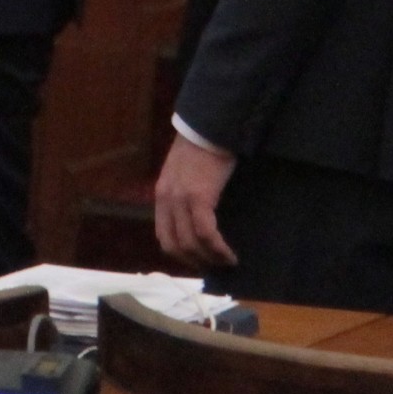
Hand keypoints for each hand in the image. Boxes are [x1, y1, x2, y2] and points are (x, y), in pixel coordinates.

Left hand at [151, 134, 238, 269]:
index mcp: (162, 194)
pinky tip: (230, 254)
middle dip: (194, 261)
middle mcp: (166, 200)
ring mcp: (180, 200)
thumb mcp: (184, 172)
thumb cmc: (201, 146)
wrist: (209, 126)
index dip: (180, 253)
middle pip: (174, 246)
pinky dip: (218, 249)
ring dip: (209, 259)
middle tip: (213, 267)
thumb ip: (183, 193)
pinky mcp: (199, 198)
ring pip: (191, 244)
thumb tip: (197, 216)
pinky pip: (206, 234)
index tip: (198, 260)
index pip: (163, 236)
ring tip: (226, 263)